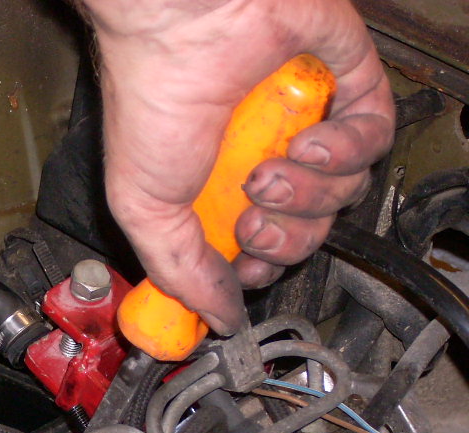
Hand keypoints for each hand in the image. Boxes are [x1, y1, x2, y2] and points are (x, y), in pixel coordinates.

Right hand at [80, 0, 393, 333]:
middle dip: (286, 238)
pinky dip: (348, 149)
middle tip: (254, 220)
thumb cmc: (151, 98)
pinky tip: (310, 140)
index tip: (249, 268)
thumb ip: (179, 272)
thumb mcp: (143, 209)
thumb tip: (218, 318)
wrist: (180, 22)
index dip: (264, 267)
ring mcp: (303, 122)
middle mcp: (261, 157)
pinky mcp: (343, 83)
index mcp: (215, 188)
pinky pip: (373, 137)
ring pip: (341, 191)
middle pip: (308, 231)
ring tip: (273, 169)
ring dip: (310, 193)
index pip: (261, 250)